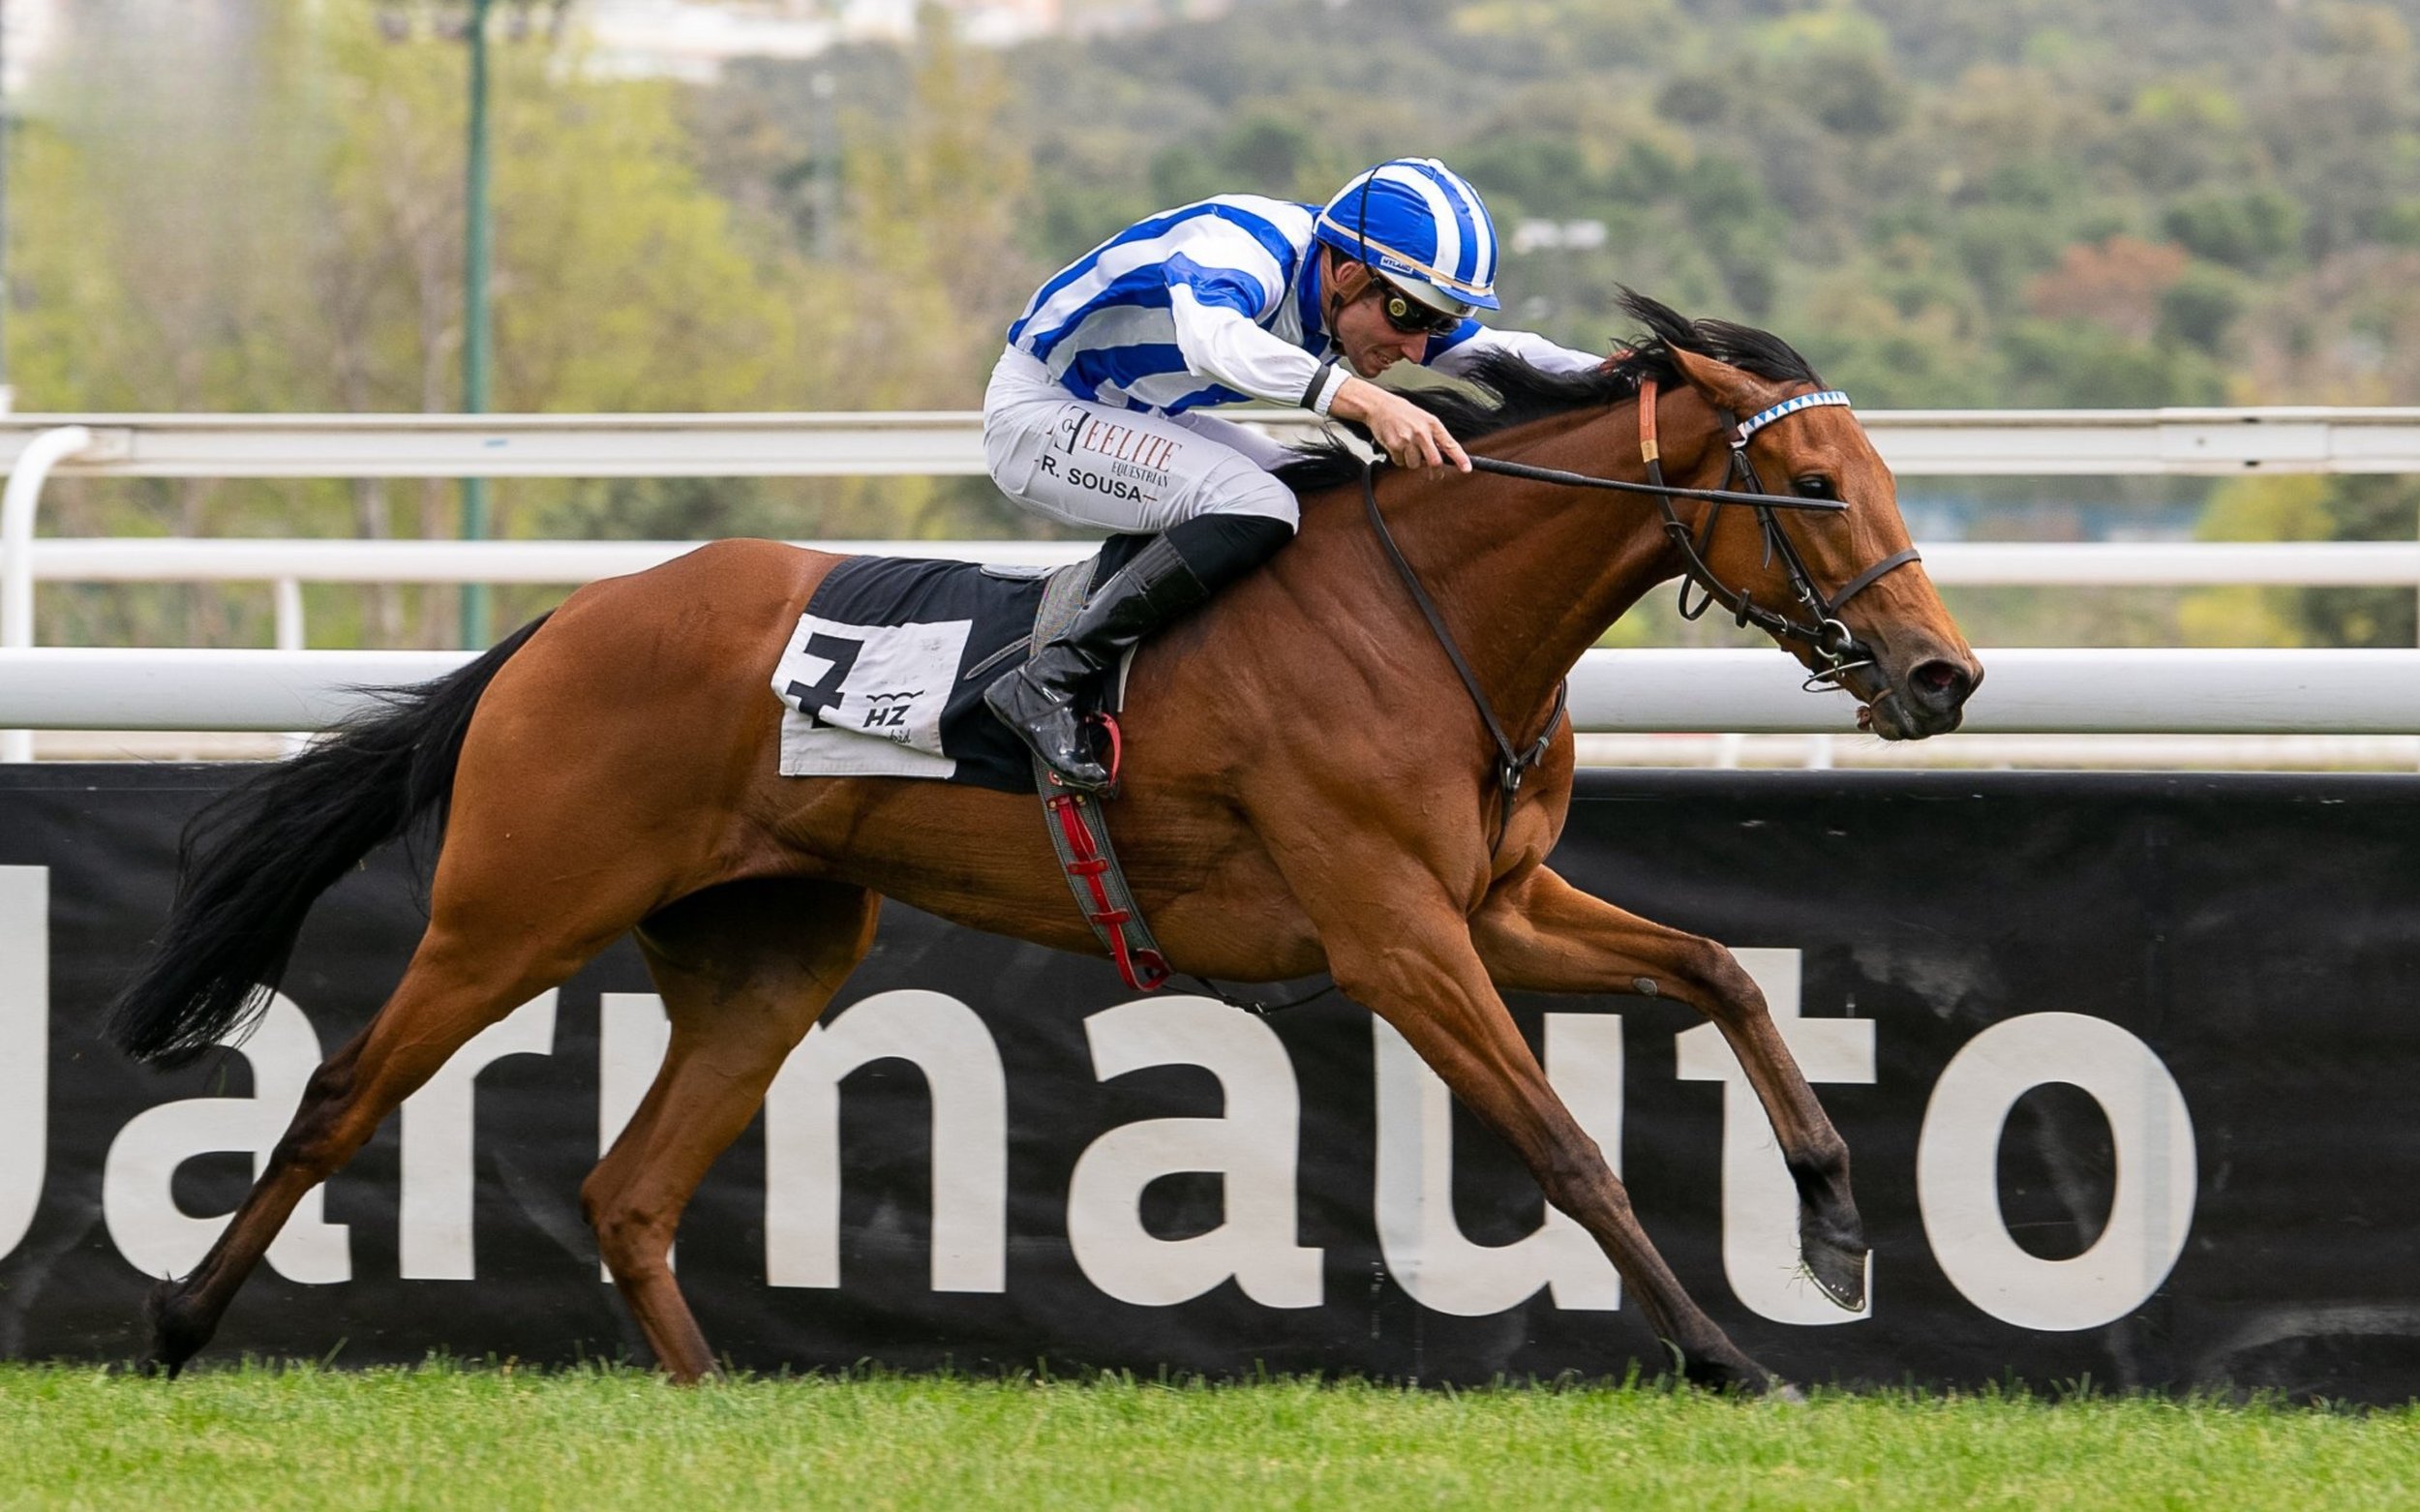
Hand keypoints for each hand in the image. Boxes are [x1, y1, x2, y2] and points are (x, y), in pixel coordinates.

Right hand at [1329, 377, 1470, 473]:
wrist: (1380, 406)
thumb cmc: (1402, 413)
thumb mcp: (1424, 419)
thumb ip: (1435, 436)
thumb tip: (1445, 454)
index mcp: (1432, 424)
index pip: (1450, 444)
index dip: (1460, 458)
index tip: (1466, 469)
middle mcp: (1422, 432)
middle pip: (1434, 461)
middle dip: (1436, 473)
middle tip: (1435, 476)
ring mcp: (1408, 439)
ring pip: (1415, 465)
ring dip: (1412, 462)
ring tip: (1406, 448)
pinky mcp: (1395, 446)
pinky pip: (1400, 462)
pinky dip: (1399, 458)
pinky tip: (1396, 446)